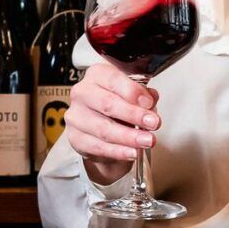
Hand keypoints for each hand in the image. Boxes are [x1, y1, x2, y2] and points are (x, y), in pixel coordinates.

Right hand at [61, 60, 160, 185]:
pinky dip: (118, 151)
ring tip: (146, 141)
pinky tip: (131, 152)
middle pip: (107, 104)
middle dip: (133, 115)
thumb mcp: (134, 96)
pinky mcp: (75, 138)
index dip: (132, 91)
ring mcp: (76, 116)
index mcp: (97, 75)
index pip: (113, 79)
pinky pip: (98, 147)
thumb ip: (144, 96)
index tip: (149, 103)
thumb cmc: (119, 107)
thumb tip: (151, 99)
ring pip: (103, 129)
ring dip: (128, 137)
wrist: (103, 131)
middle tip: (153, 123)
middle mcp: (82, 93)